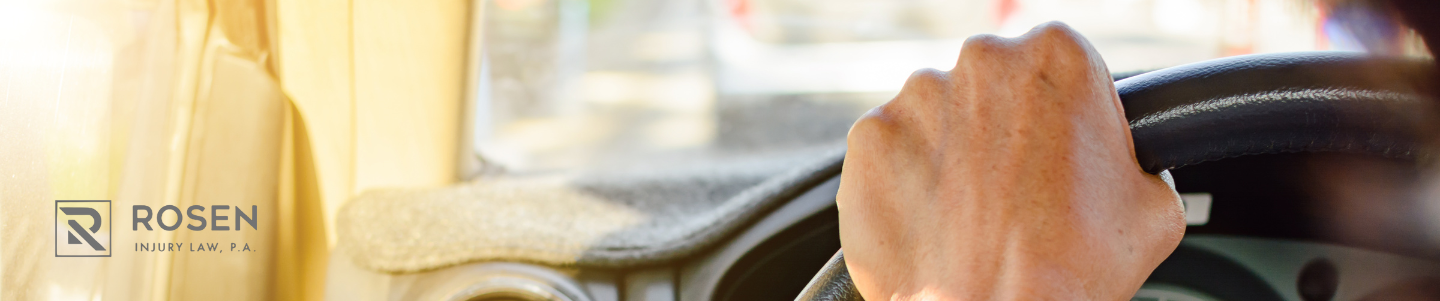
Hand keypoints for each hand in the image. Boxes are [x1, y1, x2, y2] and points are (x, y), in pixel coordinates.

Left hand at [836, 21, 1184, 299]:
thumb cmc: (1071, 269)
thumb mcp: (1151, 206)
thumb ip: (1132, 159)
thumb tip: (1123, 166)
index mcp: (1057, 58)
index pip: (1056, 67)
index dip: (1057, 116)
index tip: (1054, 152)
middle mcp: (982, 64)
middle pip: (991, 87)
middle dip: (1000, 131)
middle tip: (1014, 191)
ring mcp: (916, 100)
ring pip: (935, 117)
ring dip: (949, 154)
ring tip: (972, 215)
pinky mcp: (868, 140)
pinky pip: (888, 154)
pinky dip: (903, 183)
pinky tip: (932, 221)